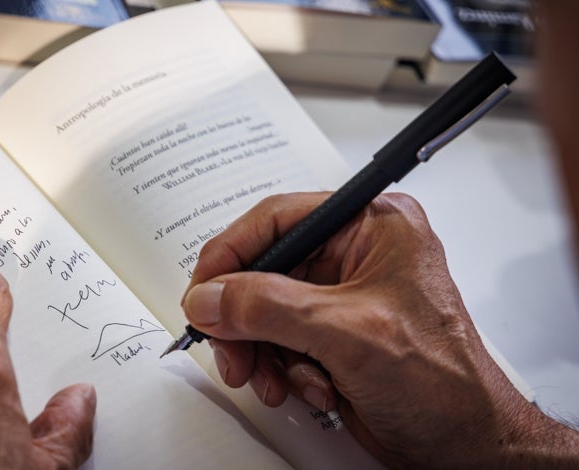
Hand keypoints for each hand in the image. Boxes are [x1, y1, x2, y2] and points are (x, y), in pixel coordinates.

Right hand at [182, 192, 577, 466]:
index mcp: (372, 224)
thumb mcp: (346, 333)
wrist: (464, 446)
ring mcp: (341, 295)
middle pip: (265, 268)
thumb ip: (268, 307)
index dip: (232, 252)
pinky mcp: (332, 332)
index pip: (279, 218)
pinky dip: (281, 367)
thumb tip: (210, 297)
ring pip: (265, 308)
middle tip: (231, 348)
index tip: (202, 288)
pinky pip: (279, 338)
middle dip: (245, 317)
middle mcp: (355, 253)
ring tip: (275, 379)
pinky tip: (310, 387)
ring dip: (262, 350)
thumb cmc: (442, 383)